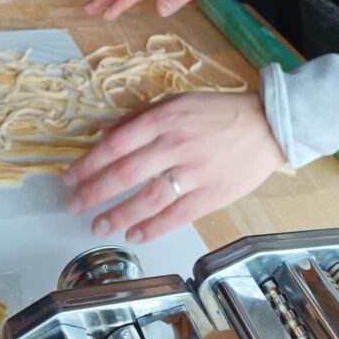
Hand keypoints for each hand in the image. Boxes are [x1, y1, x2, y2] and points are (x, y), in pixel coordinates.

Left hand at [65, 92, 285, 242]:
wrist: (266, 125)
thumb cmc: (216, 112)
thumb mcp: (175, 103)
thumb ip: (139, 118)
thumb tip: (104, 132)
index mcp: (164, 119)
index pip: (116, 144)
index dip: (90, 162)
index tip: (71, 176)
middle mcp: (175, 145)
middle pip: (126, 173)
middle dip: (94, 191)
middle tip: (74, 204)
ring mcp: (194, 172)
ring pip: (148, 198)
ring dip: (119, 215)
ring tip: (98, 225)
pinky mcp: (212, 194)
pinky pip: (176, 215)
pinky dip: (153, 228)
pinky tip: (134, 235)